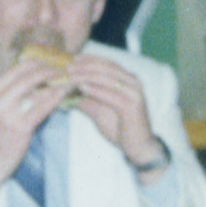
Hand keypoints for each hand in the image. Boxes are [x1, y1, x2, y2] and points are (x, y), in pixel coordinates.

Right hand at [0, 57, 70, 206]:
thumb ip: (12, 95)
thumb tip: (37, 80)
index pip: (17, 68)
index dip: (37, 62)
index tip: (51, 62)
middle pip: (28, 74)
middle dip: (49, 68)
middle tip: (64, 68)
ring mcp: (8, 113)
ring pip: (37, 89)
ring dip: (56, 82)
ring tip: (70, 79)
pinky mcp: (20, 127)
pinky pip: (42, 107)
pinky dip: (55, 98)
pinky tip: (64, 94)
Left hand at [68, 54, 158, 169]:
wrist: (138, 147)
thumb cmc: (120, 128)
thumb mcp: (99, 110)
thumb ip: (86, 99)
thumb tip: (67, 91)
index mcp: (128, 79)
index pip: (107, 63)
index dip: (88, 59)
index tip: (71, 58)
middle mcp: (134, 81)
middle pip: (106, 67)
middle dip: (84, 66)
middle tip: (67, 66)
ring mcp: (134, 92)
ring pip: (107, 78)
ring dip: (86, 75)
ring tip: (70, 76)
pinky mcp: (132, 105)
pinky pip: (110, 94)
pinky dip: (95, 89)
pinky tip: (81, 88)